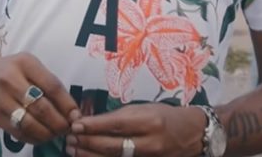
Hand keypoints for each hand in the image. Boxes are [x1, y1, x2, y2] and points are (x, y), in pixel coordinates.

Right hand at [0, 51, 79, 145]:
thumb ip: (47, 82)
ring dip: (47, 133)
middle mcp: (10, 79)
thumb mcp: (28, 65)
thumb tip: (71, 109)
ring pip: (29, 123)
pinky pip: (17, 132)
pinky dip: (33, 138)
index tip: (76, 115)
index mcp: (25, 63)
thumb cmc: (9, 69)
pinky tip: (41, 137)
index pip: (51, 85)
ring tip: (56, 134)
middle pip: (41, 107)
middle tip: (68, 129)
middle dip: (59, 122)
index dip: (67, 104)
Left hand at [66, 103, 204, 156]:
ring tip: (73, 151)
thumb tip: (91, 122)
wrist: (191, 134)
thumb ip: (119, 117)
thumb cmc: (165, 116)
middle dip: (87, 143)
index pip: (115, 124)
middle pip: (112, 146)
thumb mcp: (143, 109)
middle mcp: (149, 142)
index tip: (75, 125)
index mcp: (149, 121)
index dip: (93, 126)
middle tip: (69, 140)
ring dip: (90, 156)